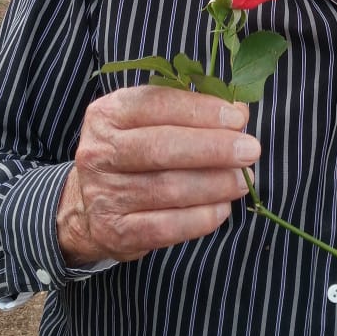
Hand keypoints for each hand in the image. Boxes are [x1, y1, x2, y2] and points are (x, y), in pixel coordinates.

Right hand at [57, 86, 259, 264]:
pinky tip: (222, 209)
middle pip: (161, 147)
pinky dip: (199, 219)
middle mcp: (100, 152)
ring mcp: (105, 194)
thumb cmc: (132, 153)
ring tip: (242, 180)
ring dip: (214, 184)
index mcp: (108, 114)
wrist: (86, 206)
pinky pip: (165, 227)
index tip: (237, 118)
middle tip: (250, 150)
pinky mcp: (116, 231)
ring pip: (167, 188)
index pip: (156, 104)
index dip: (200, 110)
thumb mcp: (150, 122)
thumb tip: (239, 114)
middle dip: (213, 148)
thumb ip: (191, 113)